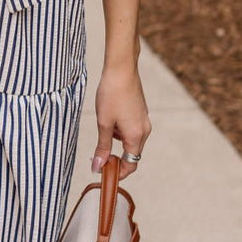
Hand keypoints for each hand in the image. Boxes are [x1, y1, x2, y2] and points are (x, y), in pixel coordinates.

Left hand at [91, 63, 150, 179]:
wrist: (121, 69)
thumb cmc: (111, 94)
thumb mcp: (103, 123)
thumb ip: (102, 147)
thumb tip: (98, 167)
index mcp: (135, 136)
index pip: (130, 164)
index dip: (117, 172)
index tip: (103, 173)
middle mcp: (144, 130)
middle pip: (131, 154)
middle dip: (115, 157)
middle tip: (97, 155)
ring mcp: (144, 121)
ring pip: (130, 141)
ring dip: (116, 141)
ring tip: (102, 126)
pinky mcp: (141, 113)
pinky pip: (131, 129)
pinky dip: (120, 130)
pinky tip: (109, 117)